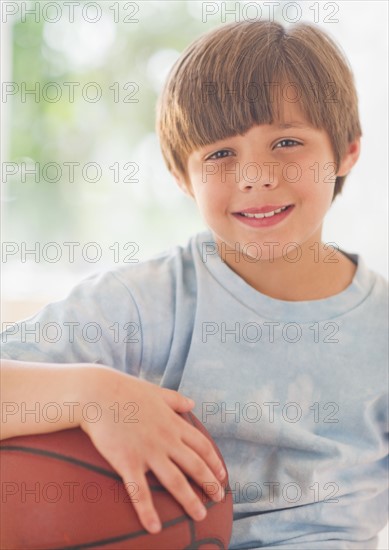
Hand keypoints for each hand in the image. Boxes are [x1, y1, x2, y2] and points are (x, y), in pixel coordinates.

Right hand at [79, 366, 225, 533]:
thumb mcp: (156, 391)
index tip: (222, 475)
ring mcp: (148, 452)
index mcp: (173, 422)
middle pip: (194, 465)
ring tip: (200, 516)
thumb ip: (175, 400)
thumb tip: (192, 403)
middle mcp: (166, 439)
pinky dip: (147, 511)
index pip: (202, 446)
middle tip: (219, 498)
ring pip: (175, 481)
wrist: (98, 394)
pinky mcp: (127, 461)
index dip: (214, 462)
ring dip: (189, 500)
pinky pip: (140, 491)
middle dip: (209, 484)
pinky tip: (155, 528)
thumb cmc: (126, 391)